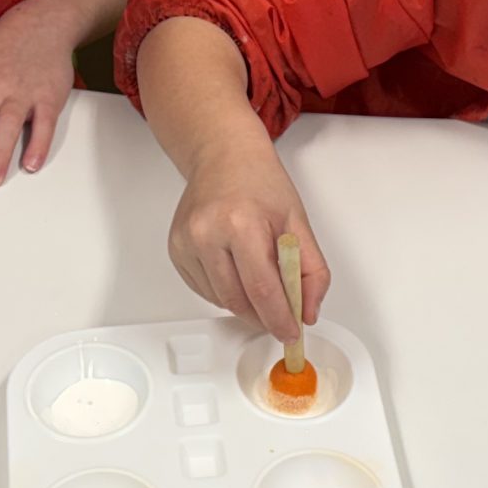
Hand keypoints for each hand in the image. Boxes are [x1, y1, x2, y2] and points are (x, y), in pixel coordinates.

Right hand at [168, 136, 328, 341]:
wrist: (223, 155)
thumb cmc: (260, 182)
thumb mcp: (298, 221)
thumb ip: (311, 270)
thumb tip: (307, 311)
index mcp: (241, 223)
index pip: (261, 289)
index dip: (278, 318)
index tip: (290, 332)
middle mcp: (207, 233)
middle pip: (238, 300)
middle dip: (263, 317)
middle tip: (281, 317)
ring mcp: (187, 242)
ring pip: (220, 300)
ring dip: (245, 304)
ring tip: (260, 279)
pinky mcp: (176, 250)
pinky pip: (204, 290)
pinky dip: (225, 292)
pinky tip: (237, 271)